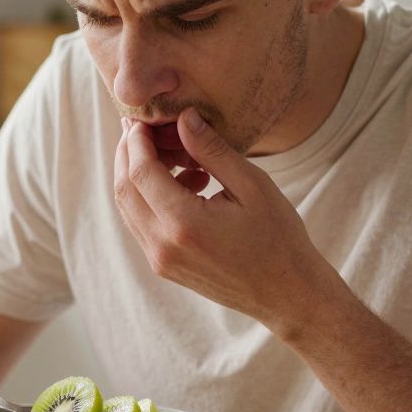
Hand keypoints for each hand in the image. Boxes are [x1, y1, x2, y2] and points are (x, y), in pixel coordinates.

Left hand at [115, 107, 338, 336]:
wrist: (286, 293)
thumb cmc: (279, 238)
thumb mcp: (252, 186)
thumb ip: (213, 151)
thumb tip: (183, 118)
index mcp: (184, 224)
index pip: (140, 172)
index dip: (136, 140)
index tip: (143, 118)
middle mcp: (163, 246)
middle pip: (124, 190)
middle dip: (128, 154)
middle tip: (144, 129)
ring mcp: (160, 261)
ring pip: (128, 208)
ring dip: (137, 176)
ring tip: (174, 155)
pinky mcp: (164, 267)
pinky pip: (141, 225)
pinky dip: (149, 198)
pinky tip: (185, 184)